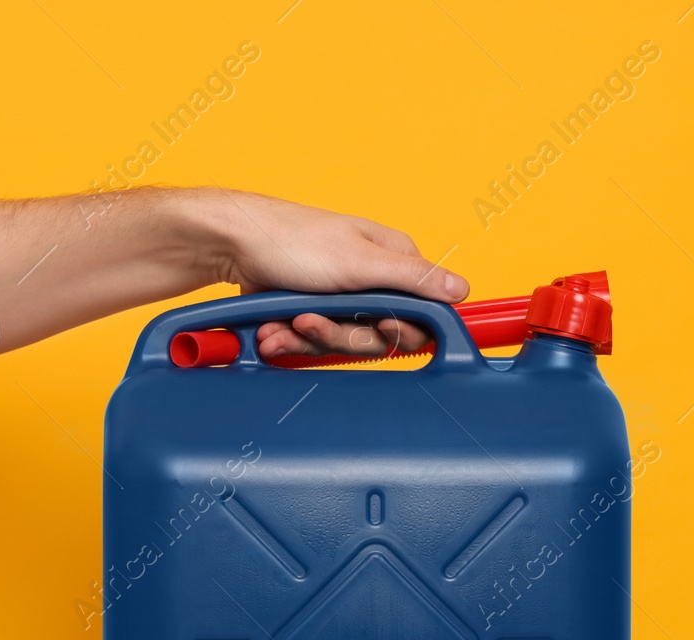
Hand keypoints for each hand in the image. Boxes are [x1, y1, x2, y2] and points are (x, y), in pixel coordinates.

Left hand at [203, 190, 467, 360]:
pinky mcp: (312, 312)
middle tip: (310, 320)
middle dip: (339, 336)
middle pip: (377, 337)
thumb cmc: (293, 241)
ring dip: (307, 340)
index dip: (398, 329)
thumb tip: (462, 289)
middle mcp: (371, 282)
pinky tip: (272, 330)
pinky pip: (313, 343)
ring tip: (281, 325)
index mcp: (393, 262)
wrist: (231, 245)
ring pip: (342, 344)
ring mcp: (340, 299)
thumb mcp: (361, 262)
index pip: (420, 314)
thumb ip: (414, 279)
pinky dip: (290, 340)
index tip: (376, 325)